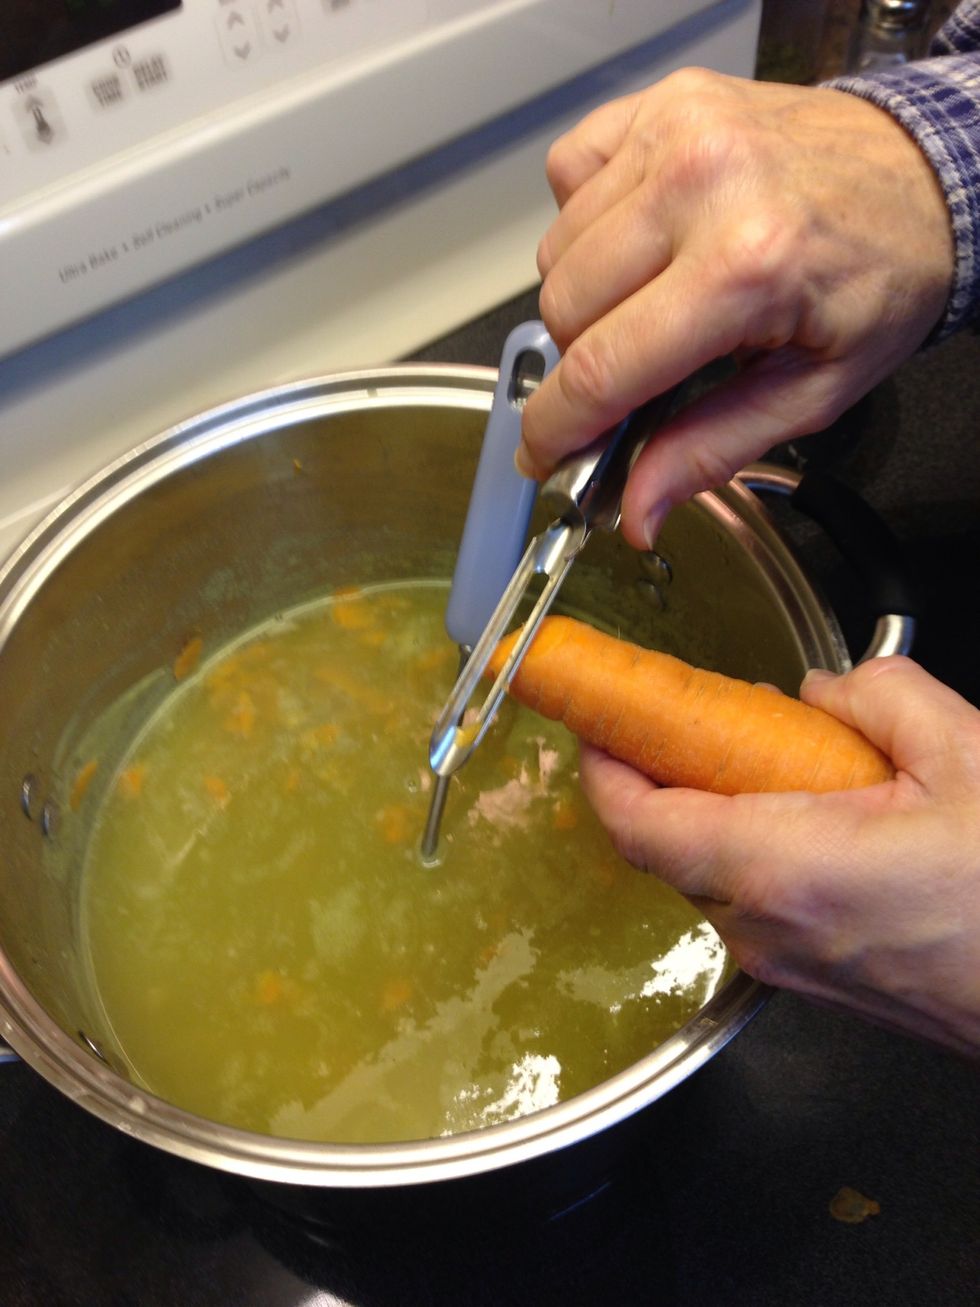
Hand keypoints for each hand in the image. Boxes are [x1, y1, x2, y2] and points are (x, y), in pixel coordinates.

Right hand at [519, 70, 953, 548]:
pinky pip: (567, 174)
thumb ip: (711, 452)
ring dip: (585, 294)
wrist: (924, 174)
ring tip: (652, 298)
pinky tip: (641, 237)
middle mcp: (700, 186)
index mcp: (746, 268)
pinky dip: (586, 219)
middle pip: (563, 311)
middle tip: (632, 373)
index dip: (555, 428)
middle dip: (584, 361)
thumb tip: (635, 513)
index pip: (601, 369)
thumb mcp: (813, 393)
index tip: (541, 456)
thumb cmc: (879, 276)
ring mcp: (674, 131)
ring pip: (554, 251)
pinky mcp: (662, 102)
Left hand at [577, 656, 979, 1057]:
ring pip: (709, 875)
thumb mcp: (966, 754)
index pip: (639, 821)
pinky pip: (753, 903)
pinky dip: (753, 847)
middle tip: (684, 714)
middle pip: (666, 846)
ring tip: (763, 752)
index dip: (601, 765)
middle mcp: (766, 931)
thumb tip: (826, 690)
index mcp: (782, 870)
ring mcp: (788, 967)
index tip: (592, 718)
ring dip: (713, 809)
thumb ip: (879, 695)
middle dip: (661, 774)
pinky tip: (811, 808)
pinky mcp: (818, 981)